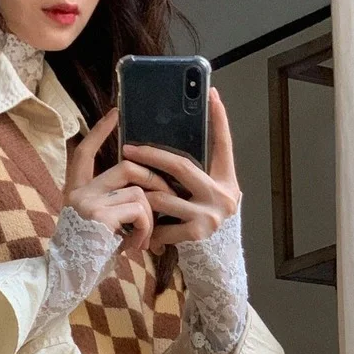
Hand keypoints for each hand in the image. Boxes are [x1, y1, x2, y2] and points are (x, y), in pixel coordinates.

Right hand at [63, 107, 172, 251]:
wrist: (65, 281)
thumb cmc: (87, 260)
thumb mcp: (99, 229)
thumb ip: (112, 207)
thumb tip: (145, 194)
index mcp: (75, 193)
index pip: (84, 153)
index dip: (99, 132)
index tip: (114, 114)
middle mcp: (79, 193)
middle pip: (126, 167)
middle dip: (153, 182)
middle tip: (162, 202)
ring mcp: (88, 202)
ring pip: (138, 190)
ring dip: (149, 216)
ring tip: (143, 240)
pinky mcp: (100, 215)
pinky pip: (138, 210)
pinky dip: (145, 228)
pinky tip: (137, 247)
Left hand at [122, 88, 241, 252]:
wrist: (215, 259)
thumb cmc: (203, 220)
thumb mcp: (208, 194)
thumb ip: (198, 174)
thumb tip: (177, 144)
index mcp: (226, 179)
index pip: (223, 144)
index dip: (219, 119)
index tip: (210, 94)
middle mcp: (222, 194)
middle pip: (181, 166)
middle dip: (151, 156)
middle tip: (128, 149)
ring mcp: (210, 214)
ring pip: (163, 196)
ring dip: (142, 194)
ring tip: (126, 190)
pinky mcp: (196, 233)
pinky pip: (161, 223)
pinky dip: (148, 224)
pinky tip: (136, 226)